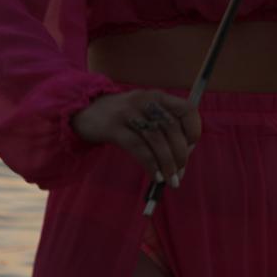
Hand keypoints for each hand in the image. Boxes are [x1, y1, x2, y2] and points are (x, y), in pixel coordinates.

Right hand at [71, 89, 200, 184]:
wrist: (83, 111)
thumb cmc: (121, 117)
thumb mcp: (144, 114)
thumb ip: (163, 130)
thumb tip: (182, 161)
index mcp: (157, 96)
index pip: (187, 109)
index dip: (193, 130)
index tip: (190, 148)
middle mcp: (145, 100)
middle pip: (172, 128)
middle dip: (180, 154)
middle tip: (180, 172)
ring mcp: (128, 112)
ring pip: (157, 139)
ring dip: (167, 163)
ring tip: (171, 180)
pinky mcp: (113, 127)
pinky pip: (138, 148)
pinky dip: (150, 164)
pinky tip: (155, 176)